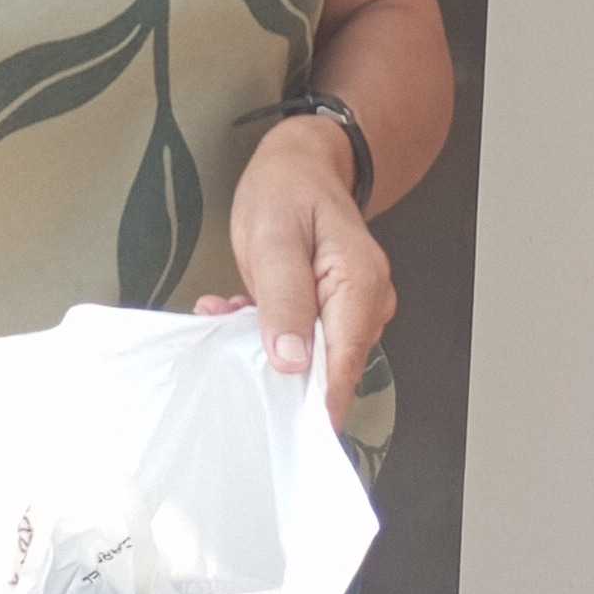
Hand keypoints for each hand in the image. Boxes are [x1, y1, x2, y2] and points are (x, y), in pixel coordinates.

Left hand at [204, 116, 396, 426]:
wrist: (300, 163)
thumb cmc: (287, 190)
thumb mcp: (273, 237)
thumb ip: (283, 298)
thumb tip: (292, 363)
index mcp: (360, 287)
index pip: (342, 367)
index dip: (312, 405)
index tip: (277, 431)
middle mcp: (367, 305)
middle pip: (327, 369)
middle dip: (275, 368)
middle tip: (227, 342)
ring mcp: (351, 310)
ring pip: (309, 356)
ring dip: (264, 344)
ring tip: (226, 312)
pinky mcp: (332, 312)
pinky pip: (302, 340)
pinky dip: (266, 332)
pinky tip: (236, 310)